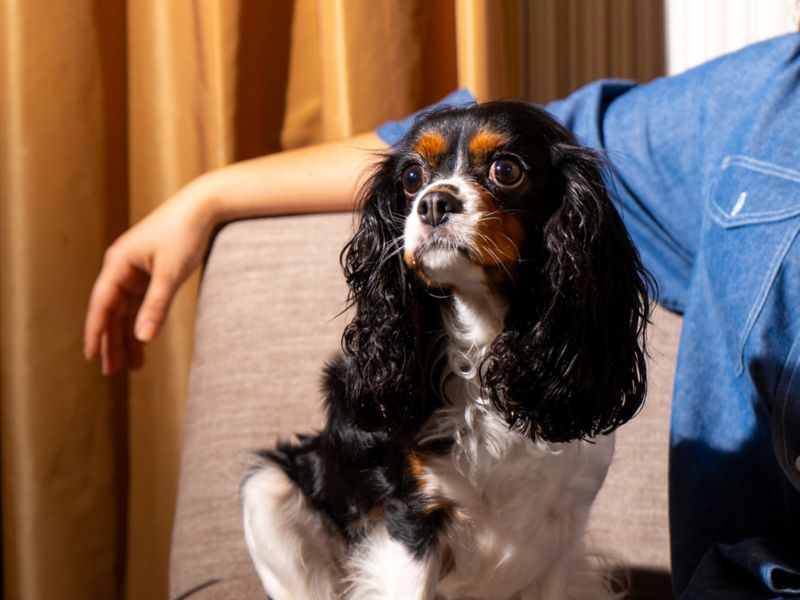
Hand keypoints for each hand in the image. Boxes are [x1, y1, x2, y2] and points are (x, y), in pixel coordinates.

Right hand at [84, 180, 215, 373]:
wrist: (204, 206)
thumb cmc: (185, 234)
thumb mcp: (170, 274)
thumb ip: (156, 306)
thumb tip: (141, 338)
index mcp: (118, 263)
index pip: (101, 304)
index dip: (95, 331)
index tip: (92, 356)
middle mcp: (122, 266)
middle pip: (111, 310)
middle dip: (111, 341)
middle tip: (111, 372)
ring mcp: (136, 269)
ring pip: (127, 309)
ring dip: (127, 335)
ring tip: (131, 366)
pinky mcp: (152, 270)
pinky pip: (141, 302)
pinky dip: (143, 321)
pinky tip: (144, 340)